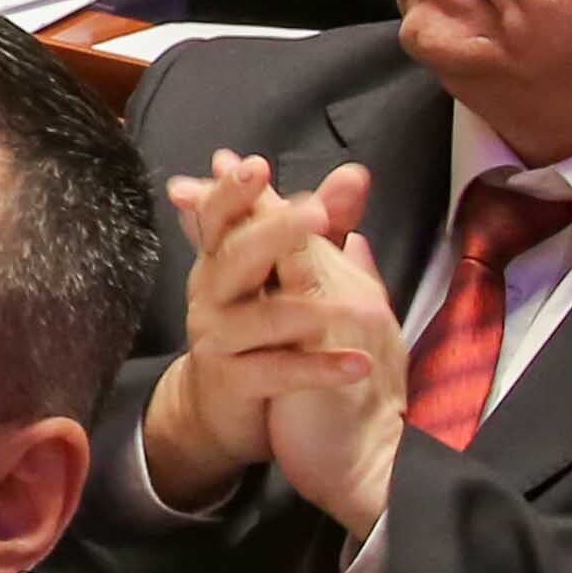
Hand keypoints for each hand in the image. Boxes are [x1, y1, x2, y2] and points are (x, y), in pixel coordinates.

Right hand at [146, 153, 407, 531]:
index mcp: (223, 262)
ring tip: (353, 308)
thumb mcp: (285, 274)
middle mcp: (212, 294)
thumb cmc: (258, 331)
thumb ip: (322, 226)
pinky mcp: (232, 381)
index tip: (256, 164)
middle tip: (313, 213)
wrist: (222, 408)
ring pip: (257, 318)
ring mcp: (218, 338)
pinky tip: (359, 364)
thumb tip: (355, 172)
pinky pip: (276, 371)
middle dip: (272, 232)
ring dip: (303, 311)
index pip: (222, 217)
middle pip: (235, 256)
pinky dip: (318, 368)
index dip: (234, 192)